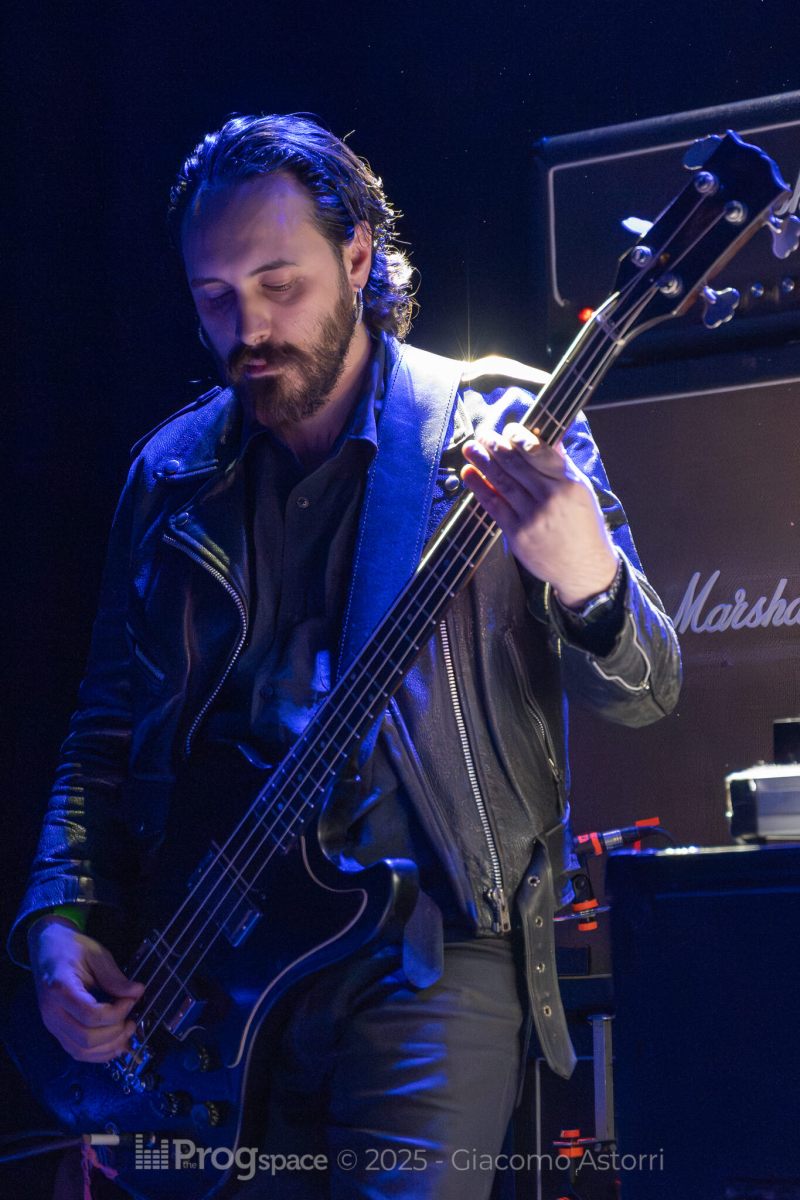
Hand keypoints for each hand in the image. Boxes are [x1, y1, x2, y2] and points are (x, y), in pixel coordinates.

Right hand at [28, 916, 143, 1062]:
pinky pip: (77, 1051)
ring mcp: (52, 1025)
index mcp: (60, 988)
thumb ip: (115, 977)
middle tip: (133, 1019)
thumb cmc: (71, 947)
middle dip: (115, 1033)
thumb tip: (138, 993)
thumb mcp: (96, 954)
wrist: (46, 947)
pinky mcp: (56, 1031)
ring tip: (128, 1031)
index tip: (132, 1000)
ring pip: (81, 1051)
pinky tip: (116, 1043)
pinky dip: (98, 1053)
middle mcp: (52, 1012)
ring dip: (109, 1047)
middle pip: (86, 1038)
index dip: (117, 1012)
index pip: (90, 1015)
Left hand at [461, 423, 618, 607]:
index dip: (519, 437)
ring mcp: (533, 516)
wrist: (584, 568)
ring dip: (482, 462)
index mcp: (568, 482)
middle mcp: (550, 497)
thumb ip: (560, 463)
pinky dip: (479, 488)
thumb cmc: (583, 526)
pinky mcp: (518, 534)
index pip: (539, 451)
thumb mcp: (580, 490)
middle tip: (482, 434)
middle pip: (516, 464)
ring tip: (470, 448)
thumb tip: (545, 435)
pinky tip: (469, 474)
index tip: (508, 429)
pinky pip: (494, 506)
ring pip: (502, 482)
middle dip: (495, 446)